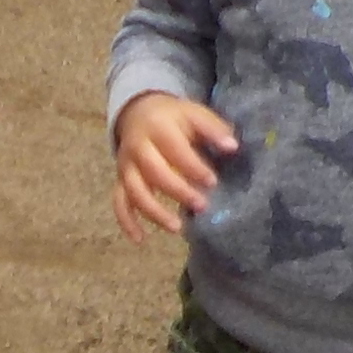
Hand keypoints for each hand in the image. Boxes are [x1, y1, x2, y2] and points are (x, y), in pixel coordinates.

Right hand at [113, 93, 239, 236]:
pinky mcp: (121, 180)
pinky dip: (127, 222)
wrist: (139, 112)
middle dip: (177, 191)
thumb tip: (232, 147)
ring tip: (177, 228)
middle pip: (153, 172)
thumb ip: (213, 129)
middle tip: (202, 205)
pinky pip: (119, 202)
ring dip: (154, 212)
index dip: (193, 167)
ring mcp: (126, 166)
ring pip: (135, 191)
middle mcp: (137, 147)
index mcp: (158, 127)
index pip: (174, 149)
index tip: (212, 182)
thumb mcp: (194, 114)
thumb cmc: (173, 118)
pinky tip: (141, 240)